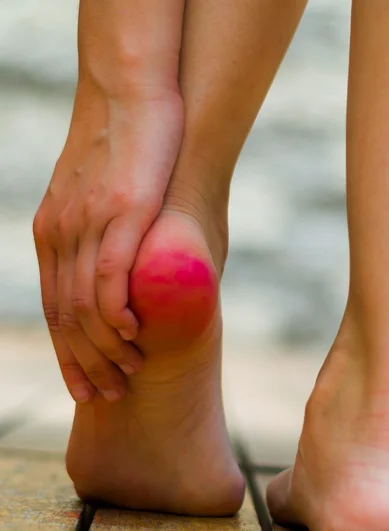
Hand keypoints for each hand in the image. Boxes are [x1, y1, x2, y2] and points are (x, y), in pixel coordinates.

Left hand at [33, 81, 182, 401]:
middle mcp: (60, 232)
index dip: (65, 353)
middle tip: (104, 395)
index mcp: (54, 233)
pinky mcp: (119, 211)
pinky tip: (131, 336)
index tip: (82, 385)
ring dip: (102, 348)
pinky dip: (116, 312)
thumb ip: (120, 243)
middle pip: (63, 315)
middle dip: (81, 363)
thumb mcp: (114, 202)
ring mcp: (86, 222)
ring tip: (124, 376)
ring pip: (83, 303)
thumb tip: (149, 277)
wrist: (132, 92)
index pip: (53, 308)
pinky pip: (108, 275)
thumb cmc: (135, 149)